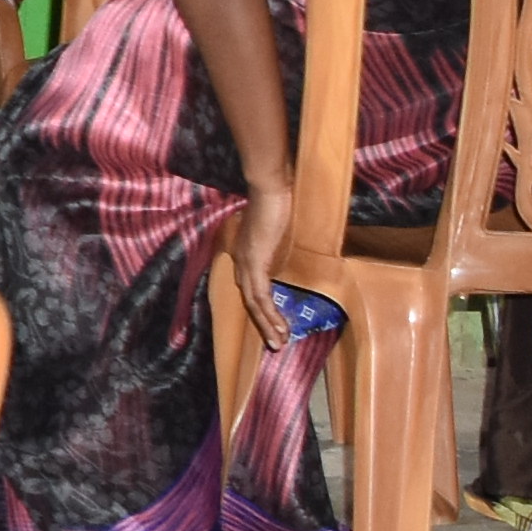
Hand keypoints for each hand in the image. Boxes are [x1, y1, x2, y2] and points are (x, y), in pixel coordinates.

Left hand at [224, 205, 299, 351]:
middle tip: (276, 344)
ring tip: (279, 344)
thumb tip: (289, 248)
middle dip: (264, 324)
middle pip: (250, 300)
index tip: (275, 325)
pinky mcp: (254, 262)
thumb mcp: (279, 230)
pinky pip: (261, 296)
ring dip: (268, 325)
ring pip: (254, 303)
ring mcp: (246, 262)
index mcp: (246, 253)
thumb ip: (280, 243)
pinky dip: (270, 315)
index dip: (262, 309)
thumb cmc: (279, 202)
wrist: (271, 187)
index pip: (252, 288)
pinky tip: (280, 329)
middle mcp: (241, 260)